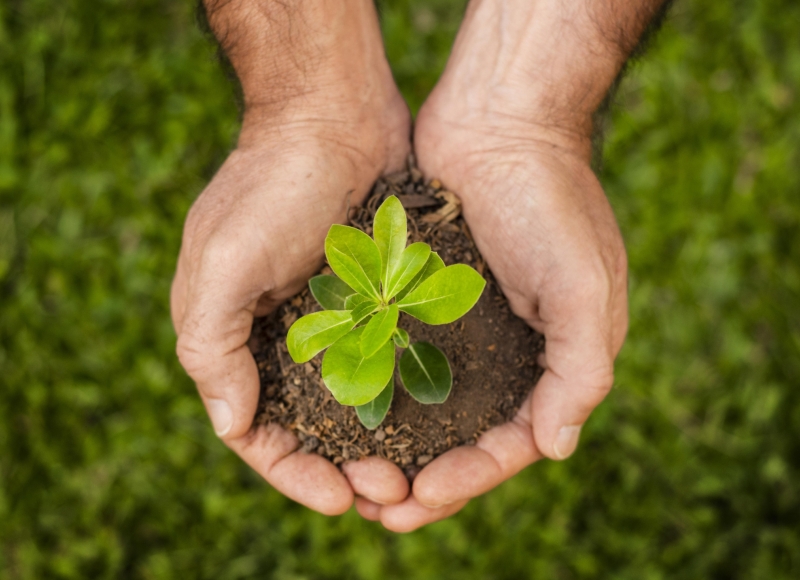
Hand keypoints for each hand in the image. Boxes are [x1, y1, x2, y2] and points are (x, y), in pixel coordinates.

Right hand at [172, 0, 413, 514]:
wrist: (335, 115)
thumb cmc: (272, 183)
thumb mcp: (222, 262)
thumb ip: (210, 344)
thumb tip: (230, 424)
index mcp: (234, 336)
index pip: (257, 430)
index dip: (293, 473)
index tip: (339, 500)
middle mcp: (281, 336)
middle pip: (310, 428)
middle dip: (344, 468)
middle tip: (391, 493)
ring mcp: (331, 319)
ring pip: (355, 405)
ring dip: (381, 443)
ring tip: (418, 474)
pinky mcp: (375, 299)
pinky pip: (389, 362)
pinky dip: (405, 397)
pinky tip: (436, 421)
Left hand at [357, 0, 639, 528]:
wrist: (500, 119)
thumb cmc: (549, 200)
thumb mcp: (585, 287)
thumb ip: (580, 369)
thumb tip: (555, 449)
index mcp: (556, 360)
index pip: (516, 441)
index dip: (472, 477)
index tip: (420, 495)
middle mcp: (512, 353)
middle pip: (468, 438)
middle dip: (428, 479)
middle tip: (379, 508)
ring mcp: (466, 328)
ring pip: (429, 408)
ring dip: (396, 446)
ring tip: (352, 477)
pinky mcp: (425, 300)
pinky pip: (402, 359)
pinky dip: (378, 391)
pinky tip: (342, 413)